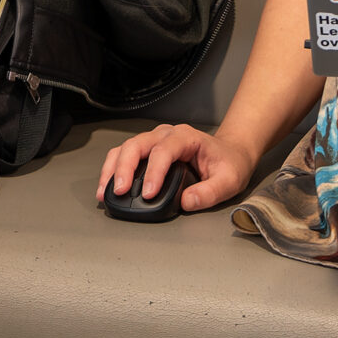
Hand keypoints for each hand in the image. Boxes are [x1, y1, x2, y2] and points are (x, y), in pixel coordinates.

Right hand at [95, 122, 254, 213]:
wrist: (230, 153)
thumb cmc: (229, 163)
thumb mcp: (229, 180)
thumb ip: (210, 192)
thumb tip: (187, 202)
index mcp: (186, 137)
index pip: (163, 151)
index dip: (153, 172)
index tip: (148, 194)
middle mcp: (166, 135)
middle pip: (136, 145)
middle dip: (124, 168)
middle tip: (121, 191)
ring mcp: (154, 141)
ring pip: (125, 148)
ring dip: (113, 169)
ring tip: (106, 191)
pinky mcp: (147, 151)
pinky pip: (123, 155)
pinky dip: (113, 170)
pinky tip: (108, 187)